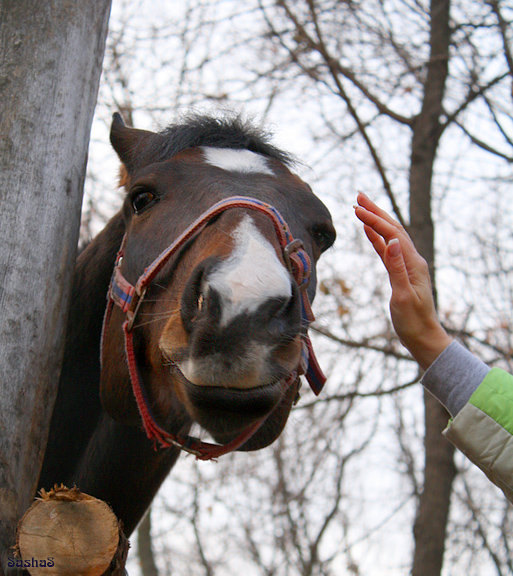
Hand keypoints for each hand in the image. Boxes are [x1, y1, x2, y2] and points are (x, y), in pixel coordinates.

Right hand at [354, 193, 451, 369]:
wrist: (423, 337)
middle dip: (376, 211)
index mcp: (413, 263)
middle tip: (359, 195)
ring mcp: (406, 265)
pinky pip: (387, 250)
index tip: (356, 208)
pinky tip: (368, 231)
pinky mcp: (400, 273)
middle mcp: (411, 260)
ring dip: (376, 220)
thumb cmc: (413, 321)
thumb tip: (393, 242)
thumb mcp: (403, 296)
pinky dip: (377, 238)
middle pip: (393, 228)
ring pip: (390, 236)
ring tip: (360, 207)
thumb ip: (397, 269)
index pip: (392, 234)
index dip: (375, 220)